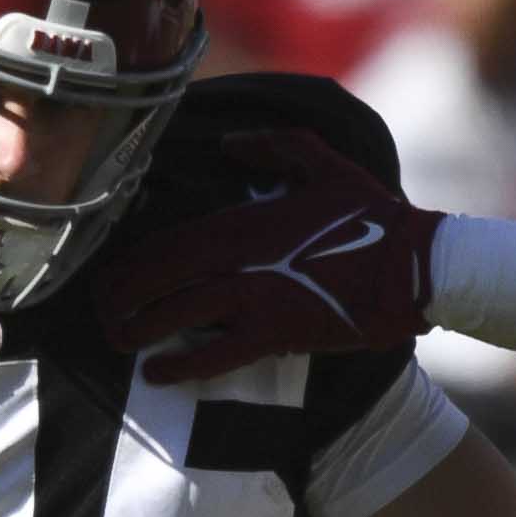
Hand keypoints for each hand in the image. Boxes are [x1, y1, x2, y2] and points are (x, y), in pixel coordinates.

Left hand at [93, 128, 436, 382]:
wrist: (415, 267)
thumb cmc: (373, 215)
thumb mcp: (323, 162)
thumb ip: (271, 146)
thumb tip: (227, 142)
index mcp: (244, 217)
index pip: (167, 237)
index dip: (129, 258)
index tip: (107, 271)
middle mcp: (238, 256)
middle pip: (158, 276)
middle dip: (120, 295)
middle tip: (100, 310)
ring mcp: (254, 296)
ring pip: (175, 314)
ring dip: (139, 329)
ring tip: (118, 340)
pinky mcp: (276, 333)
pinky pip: (215, 353)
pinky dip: (181, 365)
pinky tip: (156, 374)